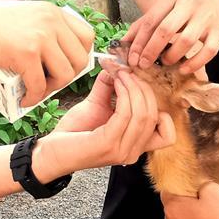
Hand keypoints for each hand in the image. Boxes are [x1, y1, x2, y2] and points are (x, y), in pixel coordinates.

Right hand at [0, 0, 94, 105]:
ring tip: (37, 90)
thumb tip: (61, 60)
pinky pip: (40, 84)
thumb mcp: (28, 17)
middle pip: (80, 59)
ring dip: (52, 88)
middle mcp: (51, 22)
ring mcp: (40, 37)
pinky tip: (25, 98)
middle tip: (51, 82)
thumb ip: (47, 32)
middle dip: (68, 77)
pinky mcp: (25, 54)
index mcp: (54, 13)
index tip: (67, 66)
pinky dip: (34, 97)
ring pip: (64, 74)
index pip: (87, 36)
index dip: (80, 56)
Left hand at [48, 70, 174, 168]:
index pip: (168, 134)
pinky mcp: (108, 145)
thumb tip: (118, 65)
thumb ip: (111, 88)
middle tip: (128, 73)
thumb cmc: (73, 132)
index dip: (160, 108)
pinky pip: (126, 115)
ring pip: (143, 114)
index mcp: (136, 146)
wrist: (51, 151)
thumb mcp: (98, 106)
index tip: (141, 89)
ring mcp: (122, 151)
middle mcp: (133, 152)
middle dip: (143, 88)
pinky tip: (114, 83)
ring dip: (133, 89)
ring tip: (121, 75)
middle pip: (155, 116)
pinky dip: (123, 94)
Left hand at [123, 0, 218, 74]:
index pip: (151, 20)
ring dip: (172, 56)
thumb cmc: (187, 7)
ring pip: (187, 40)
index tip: (132, 58)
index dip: (139, 42)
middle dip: (151, 50)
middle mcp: (191, 2)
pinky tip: (183, 69)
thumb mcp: (166, 7)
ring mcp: (207, 16)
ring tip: (165, 62)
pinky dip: (194, 64)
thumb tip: (123, 42)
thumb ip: (145, 22)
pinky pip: (207, 52)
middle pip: (166, 29)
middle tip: (144, 64)